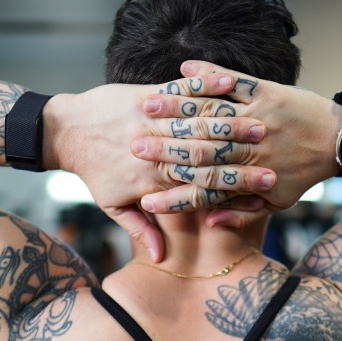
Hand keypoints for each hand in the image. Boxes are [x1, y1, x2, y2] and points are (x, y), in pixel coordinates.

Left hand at [43, 72, 275, 260]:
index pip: (203, 184)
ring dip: (231, 119)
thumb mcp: (112, 204)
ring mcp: (152, 121)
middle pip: (207, 152)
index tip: (269, 182)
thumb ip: (139, 229)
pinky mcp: (146, 96)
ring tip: (261, 118)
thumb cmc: (92, 170)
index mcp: (153, 179)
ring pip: (196, 121)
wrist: (66, 131)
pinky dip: (204, 86)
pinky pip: (179, 91)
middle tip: (275, 150)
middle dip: (242, 149)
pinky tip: (228, 83)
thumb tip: (160, 257)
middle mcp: (157, 150)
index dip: (237, 184)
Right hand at [133, 61, 341, 227]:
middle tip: (133, 148)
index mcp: (250, 175)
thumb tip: (211, 222)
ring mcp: (258, 115)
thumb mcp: (278, 202)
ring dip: (177, 109)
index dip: (174, 196)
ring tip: (147, 106)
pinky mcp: (267, 91)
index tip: (145, 198)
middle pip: (200, 151)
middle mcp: (251, 146)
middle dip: (164, 151)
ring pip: (211, 114)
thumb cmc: (305, 173)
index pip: (203, 189)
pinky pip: (234, 81)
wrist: (341, 141)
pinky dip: (209, 73)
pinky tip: (184, 68)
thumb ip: (243, 212)